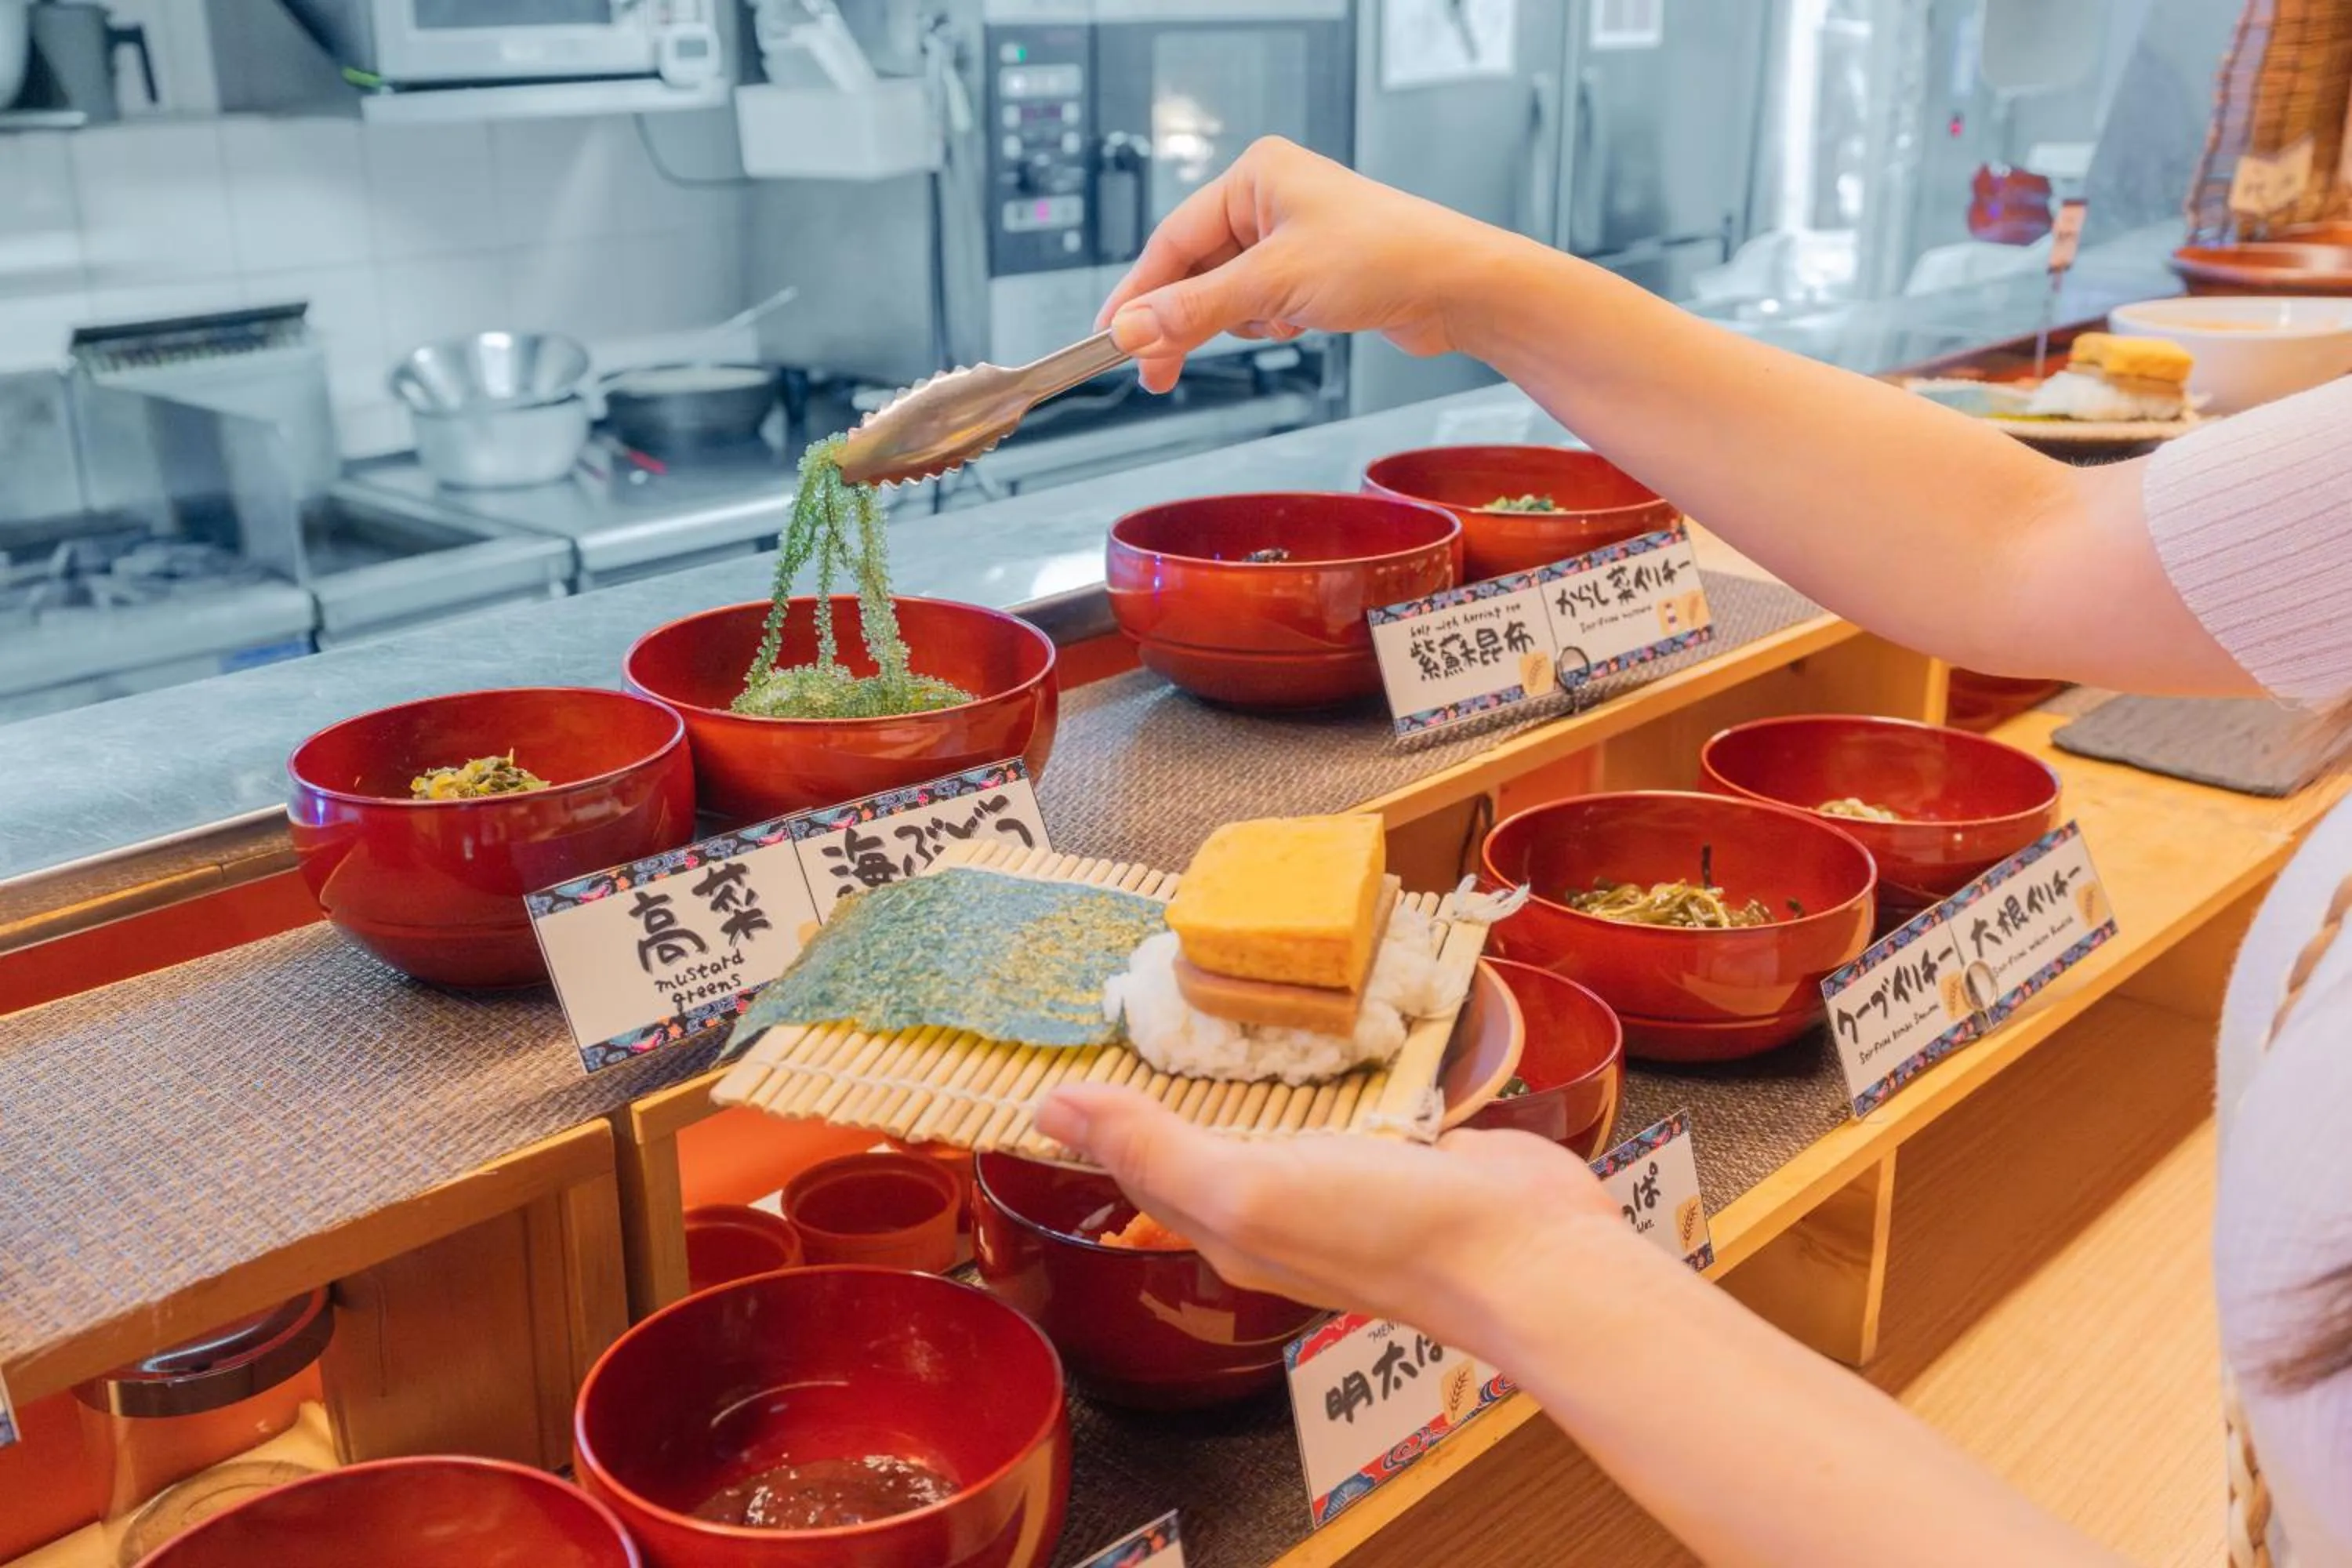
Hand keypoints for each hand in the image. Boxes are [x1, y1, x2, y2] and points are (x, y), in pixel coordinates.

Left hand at [1033, 1083, 1622, 1347]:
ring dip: (1237, 1082)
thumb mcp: (1246, 1189)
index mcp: (1230, 1227)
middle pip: (1200, 1151)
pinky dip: (1315, 1077)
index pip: (1141, 1170)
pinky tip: (1313, 1048)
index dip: (1099, 1121)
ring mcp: (1345, 1183)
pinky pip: (1340, 1108)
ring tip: (1202, 1025)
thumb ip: (1154, 1148)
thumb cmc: (1385, 1232)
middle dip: (1158, 1100)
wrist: (1525, 1251)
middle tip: (1121, 1024)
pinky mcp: (1402, 1153)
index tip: (1061, 1062)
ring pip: (1271, 1127)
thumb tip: (1050, 1110)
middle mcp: (1282, 1210)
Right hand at [1094, 137, 1508, 391]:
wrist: (1457, 287)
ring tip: (1273, 327)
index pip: (1171, 240)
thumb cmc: (1384, 257)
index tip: (1111, 340)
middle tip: (1153, 371)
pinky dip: (1263, 323)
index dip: (1138, 295)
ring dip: (1233, 322)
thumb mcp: (1274, 285)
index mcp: (1254, 176)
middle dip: (1180, 320)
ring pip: (1224, 293)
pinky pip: (1257, 304)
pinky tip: (1294, 326)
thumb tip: (1132, 331)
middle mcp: (1268, 199)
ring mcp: (1290, 236)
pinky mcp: (1309, 271)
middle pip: (1193, 269)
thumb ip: (1195, 310)